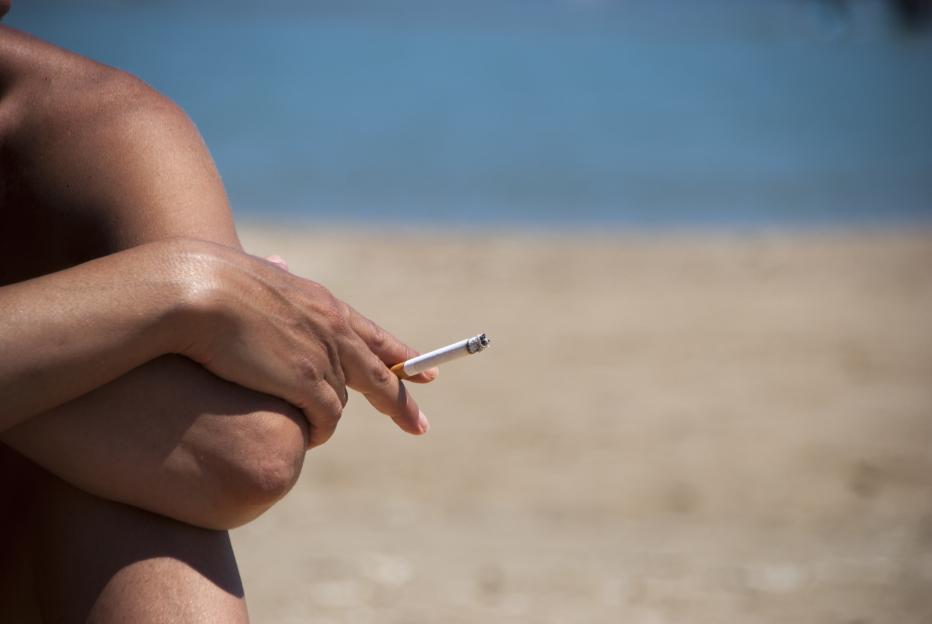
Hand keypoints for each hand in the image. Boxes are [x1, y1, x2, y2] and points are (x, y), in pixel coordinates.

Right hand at [174, 241, 436, 447]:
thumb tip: (279, 265)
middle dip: (400, 402)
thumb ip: (276, 284)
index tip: (424, 371)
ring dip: (328, 414)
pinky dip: (319, 430)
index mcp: (323, 303)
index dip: (398, 355)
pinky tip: (311, 437)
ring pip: (341, 400)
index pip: (371, 335)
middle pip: (378, 374)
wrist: (193, 288)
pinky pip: (326, 419)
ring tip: (312, 425)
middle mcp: (333, 329)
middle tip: (419, 425)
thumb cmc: (208, 280)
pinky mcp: (306, 382)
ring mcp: (323, 355)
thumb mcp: (255, 277)